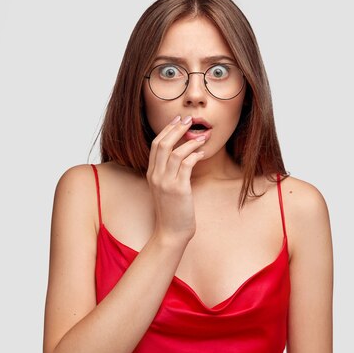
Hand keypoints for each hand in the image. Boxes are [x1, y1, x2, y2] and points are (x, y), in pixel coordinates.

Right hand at [146, 115, 206, 241]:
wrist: (171, 232)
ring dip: (190, 141)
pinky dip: (194, 155)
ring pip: (174, 152)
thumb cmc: (172, 211)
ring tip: (202, 137)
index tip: (177, 120)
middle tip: (189, 120)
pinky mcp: (178, 189)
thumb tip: (182, 156)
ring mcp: (165, 182)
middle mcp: (155, 176)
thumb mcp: (165, 188)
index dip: (167, 130)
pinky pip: (186, 165)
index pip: (155, 145)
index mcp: (151, 173)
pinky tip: (202, 153)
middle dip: (176, 129)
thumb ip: (169, 173)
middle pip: (162, 144)